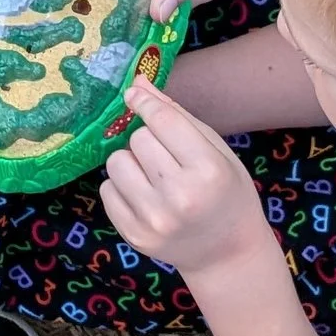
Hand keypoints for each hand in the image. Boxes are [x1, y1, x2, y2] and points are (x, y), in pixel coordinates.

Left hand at [101, 75, 272, 278]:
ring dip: (131, 161)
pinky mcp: (134, 235)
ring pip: (116, 162)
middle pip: (138, 139)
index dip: (144, 102)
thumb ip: (177, 115)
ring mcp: (154, 219)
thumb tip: (138, 83)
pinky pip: (107, 190)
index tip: (134, 95)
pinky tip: (144, 195)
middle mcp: (180, 196)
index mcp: (208, 170)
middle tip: (166, 156)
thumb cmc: (227, 193)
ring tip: (153, 175)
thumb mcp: (217, 151)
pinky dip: (121, 186)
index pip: (162, 120)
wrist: (228, 253)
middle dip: (148, 139)